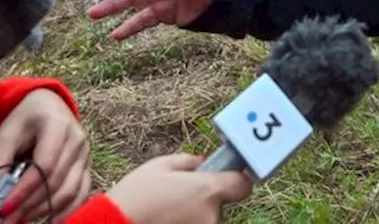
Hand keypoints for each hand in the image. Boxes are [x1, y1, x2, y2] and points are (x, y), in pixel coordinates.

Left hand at [0, 89, 90, 222]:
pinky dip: (66, 212)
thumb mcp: (6, 133)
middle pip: (57, 181)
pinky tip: (48, 221)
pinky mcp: (87, 167)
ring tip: (20, 220)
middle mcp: (77, 139)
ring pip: (70, 191)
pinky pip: (81, 194)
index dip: (24, 189)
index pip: (45, 165)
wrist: (49, 106)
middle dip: (30, 205)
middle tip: (7, 220)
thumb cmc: (25, 120)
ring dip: (44, 210)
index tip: (3, 207)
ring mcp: (86, 154)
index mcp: (57, 124)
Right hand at [106, 153, 251, 223]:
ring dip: (194, 213)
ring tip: (165, 210)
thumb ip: (189, 162)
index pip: (243, 185)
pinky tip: (164, 219)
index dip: (235, 179)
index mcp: (208, 190)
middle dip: (205, 198)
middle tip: (179, 195)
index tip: (226, 176)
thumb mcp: (160, 166)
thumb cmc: (135, 195)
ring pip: (206, 218)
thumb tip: (203, 163)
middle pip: (220, 203)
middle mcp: (211, 215)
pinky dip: (185, 223)